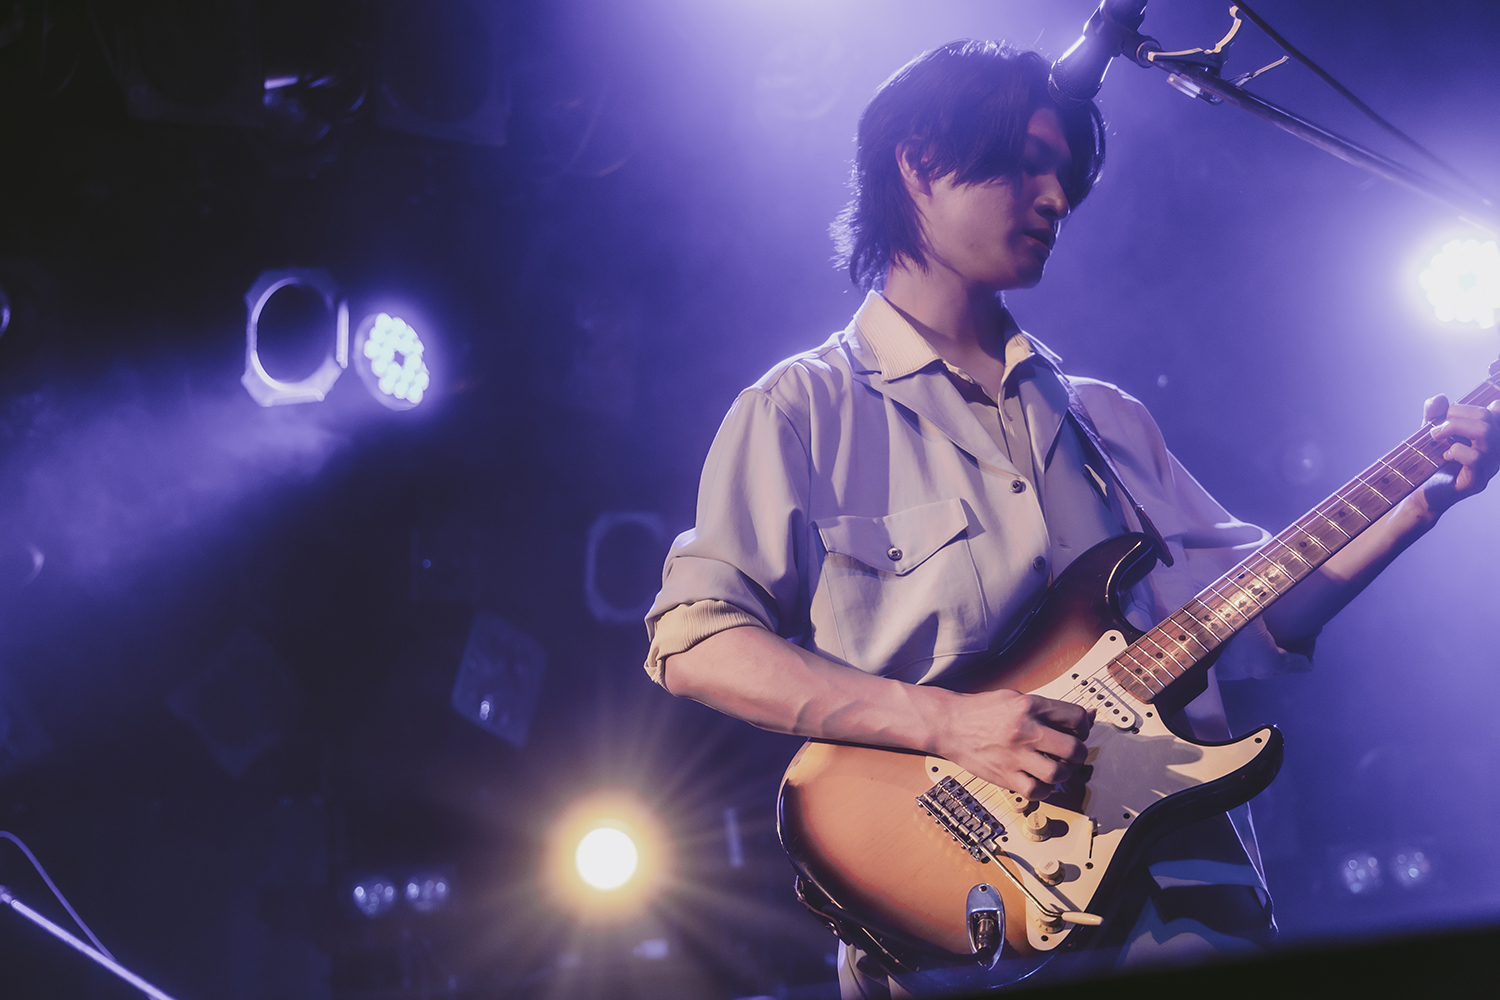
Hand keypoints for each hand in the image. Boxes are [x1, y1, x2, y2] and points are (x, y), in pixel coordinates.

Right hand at [934, 689, 1093, 799]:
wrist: (948, 724)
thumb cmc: (982, 711)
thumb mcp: (1017, 698)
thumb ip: (1051, 708)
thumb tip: (1088, 715)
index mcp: (1030, 706)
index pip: (1077, 718)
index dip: (1083, 727)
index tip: (1076, 732)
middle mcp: (1025, 730)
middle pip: (1073, 749)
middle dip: (1078, 754)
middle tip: (1070, 754)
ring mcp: (1014, 755)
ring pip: (1058, 773)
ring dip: (1063, 774)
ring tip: (1055, 768)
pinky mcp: (1004, 775)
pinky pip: (1036, 791)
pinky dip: (1043, 790)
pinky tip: (1038, 781)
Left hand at [1418, 394, 1499, 515]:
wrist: (1421, 492)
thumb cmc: (1430, 461)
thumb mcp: (1432, 431)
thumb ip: (1435, 413)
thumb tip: (1440, 398)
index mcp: (1490, 435)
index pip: (1497, 410)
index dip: (1479, 405)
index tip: (1451, 413)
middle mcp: (1495, 450)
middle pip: (1489, 417)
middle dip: (1458, 414)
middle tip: (1436, 427)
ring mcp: (1489, 466)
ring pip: (1486, 433)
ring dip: (1455, 428)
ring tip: (1436, 436)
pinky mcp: (1477, 481)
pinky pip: (1475, 457)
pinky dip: (1456, 450)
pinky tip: (1445, 456)